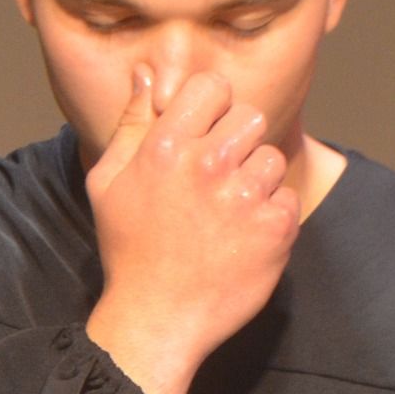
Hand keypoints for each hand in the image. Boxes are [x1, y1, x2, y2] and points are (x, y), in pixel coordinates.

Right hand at [84, 68, 299, 393]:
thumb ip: (131, 123)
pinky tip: (242, 239)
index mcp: (166, 147)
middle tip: (217, 180)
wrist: (156, 319)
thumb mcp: (108, 183)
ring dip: (255, 182)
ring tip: (228, 214)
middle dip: (237, 143)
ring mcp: (244, 197)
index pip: (212, 87)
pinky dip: (270, 218)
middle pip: (249, 117)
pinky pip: (286, 199)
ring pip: (271, 159)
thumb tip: (146, 74)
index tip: (204, 134)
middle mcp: (207, 165)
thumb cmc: (129, 251)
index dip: (211, 108)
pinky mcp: (273, 229)